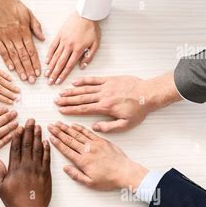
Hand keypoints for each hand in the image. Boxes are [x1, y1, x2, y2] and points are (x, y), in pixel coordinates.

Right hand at [0, 0, 44, 83]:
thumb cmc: (11, 4)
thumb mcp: (28, 12)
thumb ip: (36, 26)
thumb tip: (43, 38)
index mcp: (24, 30)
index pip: (32, 50)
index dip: (36, 62)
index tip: (39, 72)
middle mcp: (15, 36)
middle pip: (24, 56)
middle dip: (29, 69)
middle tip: (32, 80)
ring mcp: (5, 37)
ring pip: (14, 56)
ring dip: (19, 68)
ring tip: (24, 78)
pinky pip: (2, 51)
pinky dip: (7, 61)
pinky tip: (11, 69)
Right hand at [0, 119, 51, 206]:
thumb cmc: (15, 201)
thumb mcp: (1, 188)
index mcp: (15, 168)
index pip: (16, 148)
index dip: (17, 136)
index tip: (19, 127)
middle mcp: (26, 166)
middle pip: (27, 145)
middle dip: (29, 131)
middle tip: (30, 120)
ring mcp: (38, 169)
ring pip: (38, 149)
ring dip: (38, 137)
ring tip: (38, 126)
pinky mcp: (46, 174)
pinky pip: (47, 158)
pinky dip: (47, 149)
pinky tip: (46, 141)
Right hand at [45, 12, 100, 84]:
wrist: (86, 13)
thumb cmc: (92, 28)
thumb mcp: (96, 44)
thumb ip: (89, 57)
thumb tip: (82, 67)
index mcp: (78, 49)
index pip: (69, 66)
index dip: (63, 75)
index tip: (58, 82)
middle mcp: (69, 46)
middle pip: (60, 63)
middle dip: (54, 74)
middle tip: (49, 82)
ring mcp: (63, 40)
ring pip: (55, 56)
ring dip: (50, 66)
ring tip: (46, 74)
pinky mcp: (59, 34)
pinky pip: (53, 46)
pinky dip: (49, 54)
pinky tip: (46, 61)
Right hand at [48, 122, 147, 190]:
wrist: (125, 172)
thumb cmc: (109, 179)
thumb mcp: (91, 183)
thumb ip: (76, 175)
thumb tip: (65, 168)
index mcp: (83, 161)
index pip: (66, 150)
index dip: (57, 143)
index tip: (50, 137)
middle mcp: (87, 151)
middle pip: (69, 139)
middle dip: (58, 132)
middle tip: (50, 126)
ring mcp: (94, 144)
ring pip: (77, 134)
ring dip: (66, 128)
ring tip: (58, 123)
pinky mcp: (102, 141)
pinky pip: (88, 132)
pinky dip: (80, 128)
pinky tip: (73, 125)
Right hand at [55, 72, 181, 132]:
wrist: (149, 94)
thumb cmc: (138, 110)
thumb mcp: (126, 124)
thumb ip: (109, 127)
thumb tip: (94, 127)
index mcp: (105, 107)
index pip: (83, 109)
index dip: (71, 110)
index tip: (61, 110)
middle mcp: (103, 96)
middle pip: (81, 98)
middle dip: (67, 100)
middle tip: (56, 101)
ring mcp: (106, 86)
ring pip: (85, 89)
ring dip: (72, 91)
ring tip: (61, 92)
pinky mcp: (110, 79)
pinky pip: (94, 79)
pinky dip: (84, 80)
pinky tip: (75, 82)